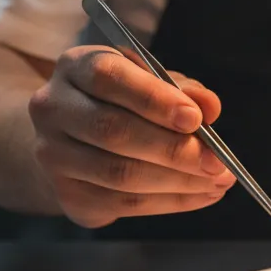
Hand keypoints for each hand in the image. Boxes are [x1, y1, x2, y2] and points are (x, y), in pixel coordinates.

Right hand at [29, 46, 234, 227]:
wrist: (76, 138)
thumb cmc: (124, 101)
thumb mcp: (152, 82)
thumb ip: (182, 89)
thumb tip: (209, 106)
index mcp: (76, 67)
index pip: (109, 78)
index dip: (154, 99)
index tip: (195, 118)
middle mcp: (53, 108)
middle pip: (114, 131)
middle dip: (174, 149)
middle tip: (217, 162)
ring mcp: (52, 155)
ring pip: (119, 174)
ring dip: (178, 182)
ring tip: (218, 181)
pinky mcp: (67, 194)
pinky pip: (123, 204)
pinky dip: (170, 202)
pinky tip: (201, 195)